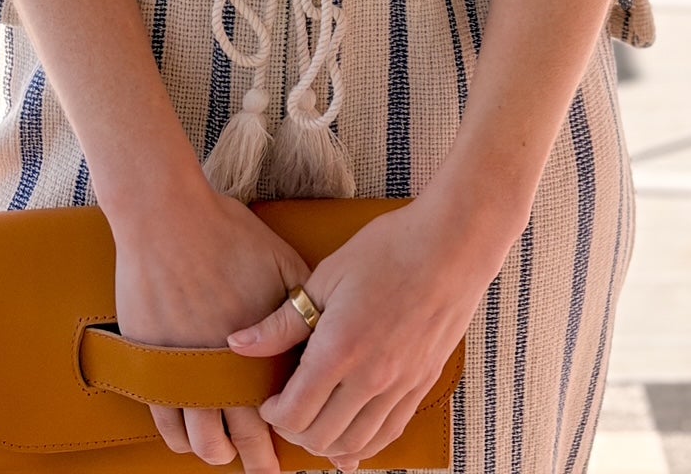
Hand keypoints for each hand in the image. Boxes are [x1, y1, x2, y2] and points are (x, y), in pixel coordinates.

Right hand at [111, 180, 310, 473]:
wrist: (165, 216)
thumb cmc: (226, 233)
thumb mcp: (279, 262)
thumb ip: (300, 304)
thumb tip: (324, 330)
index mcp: (257, 349)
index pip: (278, 413)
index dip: (287, 437)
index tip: (294, 448)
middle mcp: (222, 369)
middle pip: (242, 440)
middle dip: (257, 461)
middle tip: (265, 470)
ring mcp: (183, 371)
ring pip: (202, 442)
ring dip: (218, 453)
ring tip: (226, 452)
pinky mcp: (151, 364)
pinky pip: (165, 422)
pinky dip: (179, 437)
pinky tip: (191, 435)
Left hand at [226, 201, 514, 469]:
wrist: (451, 245)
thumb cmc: (386, 250)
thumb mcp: (326, 277)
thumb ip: (282, 321)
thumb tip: (239, 344)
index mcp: (340, 349)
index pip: (294, 414)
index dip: (272, 414)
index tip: (268, 399)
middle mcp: (371, 378)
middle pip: (321, 437)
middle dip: (294, 430)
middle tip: (286, 408)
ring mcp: (401, 386)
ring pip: (355, 445)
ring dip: (327, 443)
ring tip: (314, 420)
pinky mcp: (422, 385)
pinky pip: (388, 434)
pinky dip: (364, 443)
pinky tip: (350, 433)